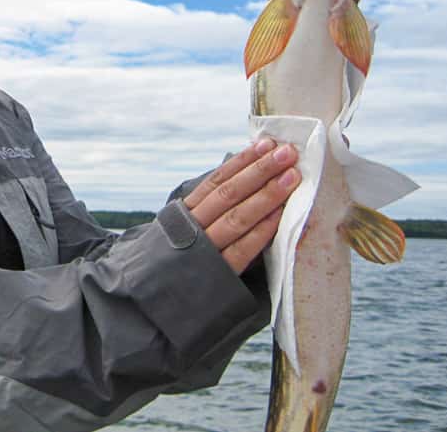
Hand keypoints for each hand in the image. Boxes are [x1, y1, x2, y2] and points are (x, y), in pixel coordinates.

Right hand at [183, 139, 299, 273]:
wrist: (155, 302)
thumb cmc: (179, 261)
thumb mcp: (183, 231)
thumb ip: (209, 211)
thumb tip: (246, 180)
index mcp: (186, 213)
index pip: (216, 180)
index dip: (242, 162)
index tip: (265, 144)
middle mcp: (193, 227)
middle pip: (229, 193)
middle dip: (260, 171)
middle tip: (287, 153)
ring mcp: (205, 251)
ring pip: (237, 217)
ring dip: (267, 196)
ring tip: (291, 178)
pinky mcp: (218, 275)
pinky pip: (243, 249)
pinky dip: (262, 231)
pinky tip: (280, 215)